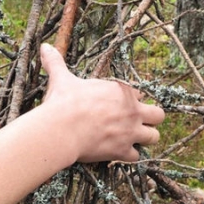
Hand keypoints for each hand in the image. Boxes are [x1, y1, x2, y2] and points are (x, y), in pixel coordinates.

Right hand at [40, 43, 164, 161]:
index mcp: (122, 91)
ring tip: (130, 139)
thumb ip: (57, 63)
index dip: (132, 101)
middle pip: (158, 115)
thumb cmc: (64, 102)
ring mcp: (130, 132)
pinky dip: (128, 156)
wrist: (62, 128)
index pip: (139, 94)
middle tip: (134, 123)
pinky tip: (117, 153)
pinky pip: (136, 156)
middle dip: (150, 119)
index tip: (119, 106)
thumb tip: (44, 46)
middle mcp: (132, 111)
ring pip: (154, 137)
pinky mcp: (123, 150)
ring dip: (144, 138)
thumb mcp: (62, 79)